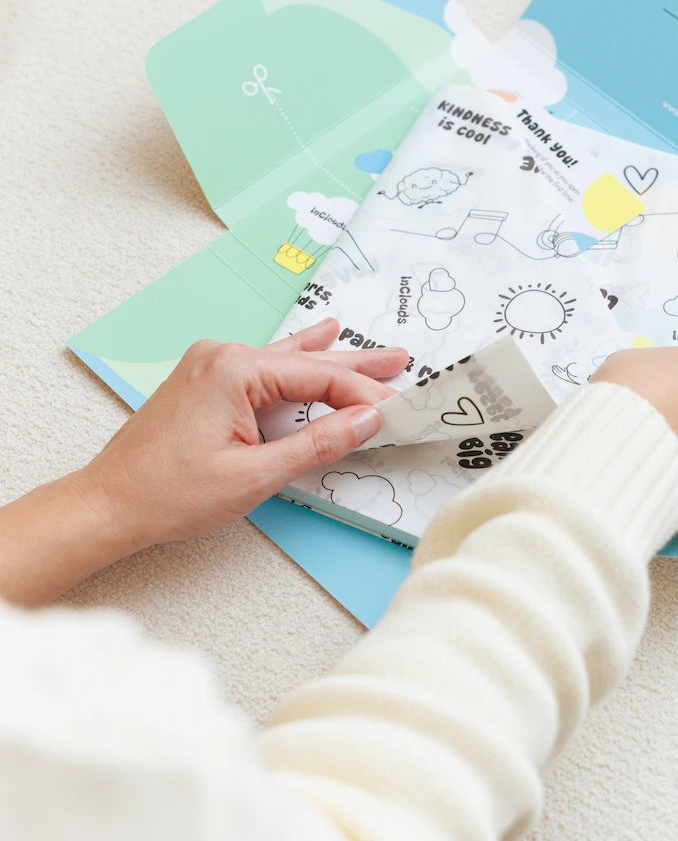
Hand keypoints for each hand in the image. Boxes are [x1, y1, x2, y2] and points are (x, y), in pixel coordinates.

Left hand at [0, 320, 409, 607]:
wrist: (110, 503)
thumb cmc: (170, 493)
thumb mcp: (254, 476)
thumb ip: (316, 444)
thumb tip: (365, 421)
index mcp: (235, 370)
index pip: (319, 377)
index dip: (364, 395)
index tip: (400, 408)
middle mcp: (223, 356)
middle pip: (307, 361)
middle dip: (358, 367)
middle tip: (403, 362)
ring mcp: (211, 364)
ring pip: (288, 361)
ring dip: (332, 361)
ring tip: (378, 352)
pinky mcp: (205, 379)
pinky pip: (264, 365)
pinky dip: (296, 362)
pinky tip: (317, 337)